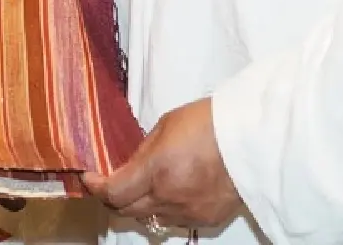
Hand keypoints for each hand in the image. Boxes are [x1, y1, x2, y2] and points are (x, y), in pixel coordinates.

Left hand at [87, 99, 241, 234]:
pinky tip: (172, 191)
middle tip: (109, 183)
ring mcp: (188, 213)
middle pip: (126, 211)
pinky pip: (175, 220)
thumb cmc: (209, 123)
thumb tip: (128, 165)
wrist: (252, 139)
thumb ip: (143, 150)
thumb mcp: (165, 125)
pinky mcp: (206, 220)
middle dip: (112, 198)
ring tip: (143, 186)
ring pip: (151, 218)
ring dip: (140, 205)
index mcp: (156, 170)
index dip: (96, 187)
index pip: (114, 193)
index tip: (90, 177)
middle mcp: (169, 198)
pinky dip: (166, 209)